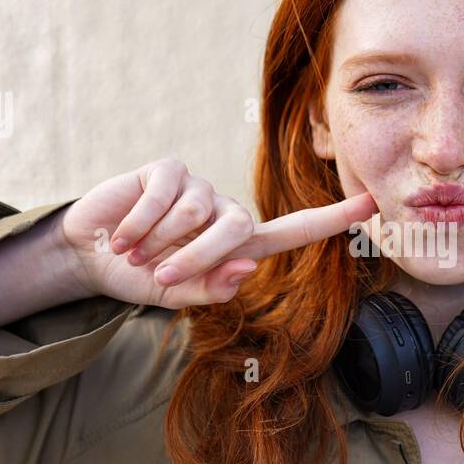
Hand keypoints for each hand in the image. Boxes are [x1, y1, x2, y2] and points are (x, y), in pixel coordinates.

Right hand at [57, 158, 377, 307]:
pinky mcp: (167, 170)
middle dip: (196, 259)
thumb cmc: (141, 275)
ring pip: (196, 214)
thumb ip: (210, 287)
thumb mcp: (175, 294)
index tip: (372, 204)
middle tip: (159, 274)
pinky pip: (164, 195)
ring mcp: (198, 187)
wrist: (90, 255)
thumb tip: (247, 266)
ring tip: (137, 248)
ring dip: (157, 242)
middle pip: (237, 231)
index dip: (333, 219)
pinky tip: (123, 232)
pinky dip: (139, 222)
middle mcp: (224, 211)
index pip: (294, 231)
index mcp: (238, 245)